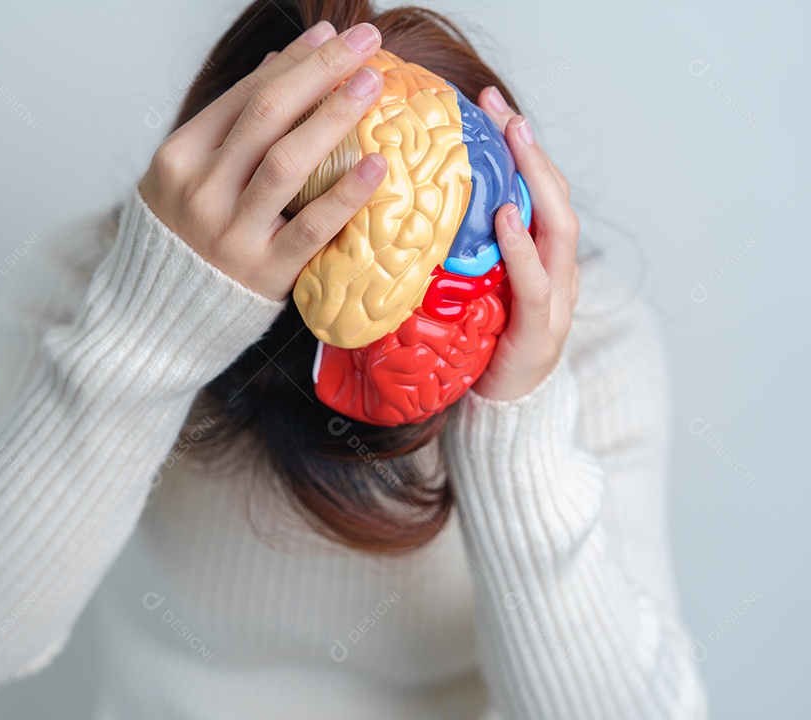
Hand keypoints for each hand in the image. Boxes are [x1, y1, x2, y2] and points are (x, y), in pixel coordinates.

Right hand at [137, 20, 388, 301]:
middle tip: (365, 42)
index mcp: (178, 158)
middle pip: (267, 116)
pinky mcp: (263, 273)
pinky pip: (310, 227)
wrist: (162, 314)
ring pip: (286, 162)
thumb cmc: (186, 237)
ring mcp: (230, 233)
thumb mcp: (189, 174)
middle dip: (320, 71)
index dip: (293, 61)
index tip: (331, 35)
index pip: (244, 96)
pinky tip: (376, 164)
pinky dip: (345, 194)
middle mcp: (200, 191)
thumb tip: (282, 65)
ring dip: (334, 116)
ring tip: (372, 84)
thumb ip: (231, 124)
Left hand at [468, 86, 580, 400]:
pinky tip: (507, 218)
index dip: (523, 150)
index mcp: (540, 262)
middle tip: (505, 111)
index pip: (541, 194)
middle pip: (556, 199)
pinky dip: (522, 249)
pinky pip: (535, 283)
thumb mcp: (467, 293)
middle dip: (532, 151)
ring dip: (536, 183)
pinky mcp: (540, 333)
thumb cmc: (479, 351)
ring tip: (515, 143)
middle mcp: (557, 274)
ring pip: (558, 231)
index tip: (494, 107)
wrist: (499, 416)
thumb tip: (401, 214)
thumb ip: (456, 257)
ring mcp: (555, 302)